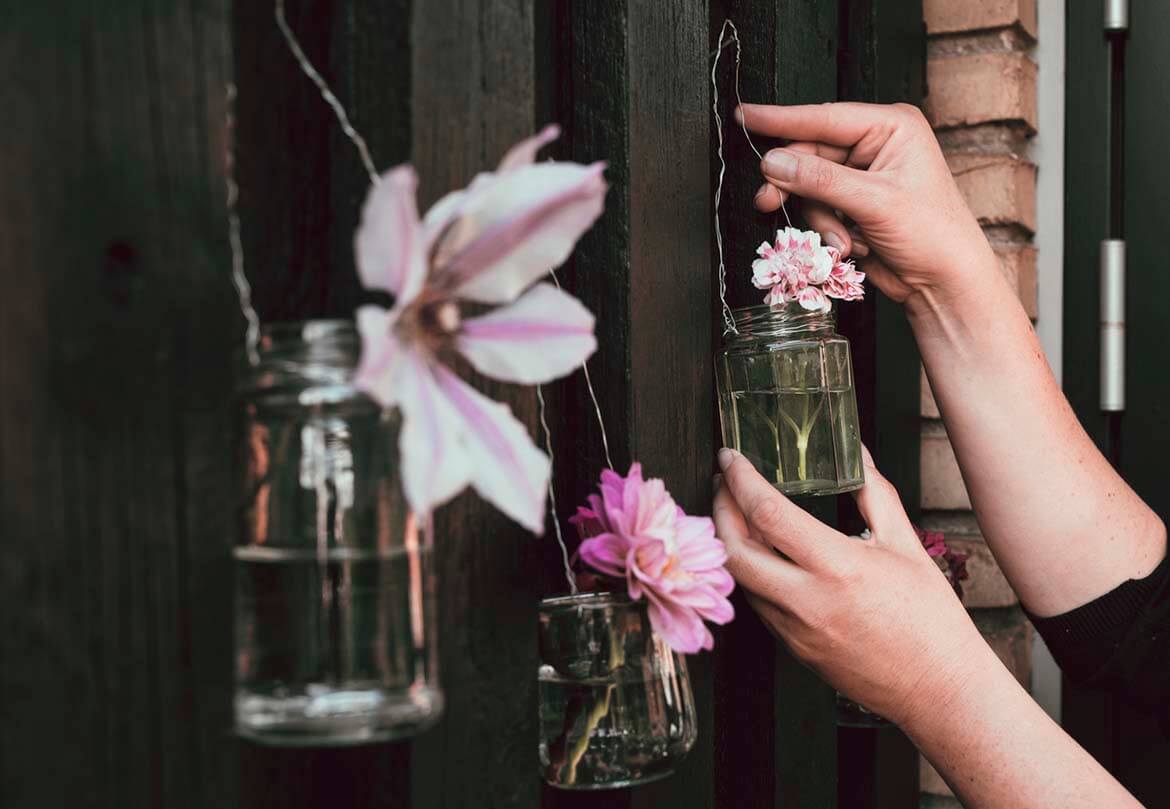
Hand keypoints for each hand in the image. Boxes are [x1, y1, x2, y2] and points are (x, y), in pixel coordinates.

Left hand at [713, 445, 990, 725]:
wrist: (939, 690)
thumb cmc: (930, 618)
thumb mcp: (906, 545)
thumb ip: (875, 493)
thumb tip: (857, 452)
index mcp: (838, 567)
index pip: (768, 514)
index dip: (740, 480)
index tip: (729, 457)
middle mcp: (808, 600)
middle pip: (734, 551)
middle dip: (718, 510)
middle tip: (722, 483)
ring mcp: (796, 630)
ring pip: (741, 580)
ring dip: (731, 542)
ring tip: (738, 513)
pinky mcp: (794, 649)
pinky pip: (759, 605)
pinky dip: (752, 573)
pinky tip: (762, 554)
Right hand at [737, 102, 998, 307]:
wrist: (944, 282)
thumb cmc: (932, 234)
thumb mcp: (873, 201)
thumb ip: (819, 179)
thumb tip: (773, 162)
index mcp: (891, 127)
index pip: (825, 117)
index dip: (781, 119)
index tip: (746, 115)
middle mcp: (876, 145)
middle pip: (810, 154)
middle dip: (797, 185)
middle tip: (768, 201)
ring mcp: (863, 176)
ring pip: (809, 186)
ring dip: (820, 218)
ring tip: (842, 239)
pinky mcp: (853, 204)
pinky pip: (818, 208)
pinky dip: (828, 230)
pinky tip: (852, 244)